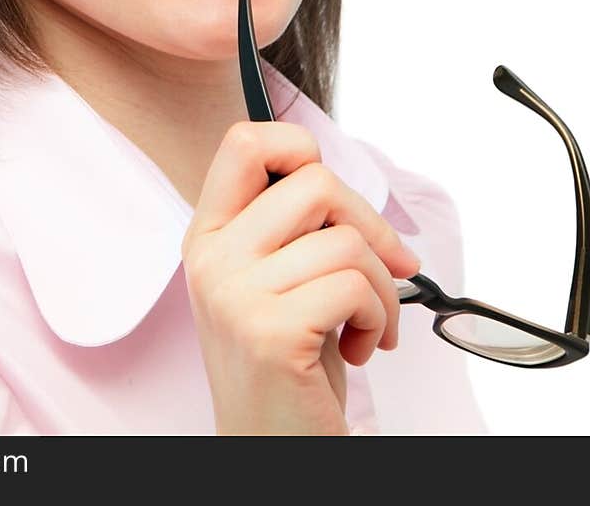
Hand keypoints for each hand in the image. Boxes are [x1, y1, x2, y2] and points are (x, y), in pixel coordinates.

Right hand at [181, 120, 422, 435]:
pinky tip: (360, 345)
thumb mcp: (276, 281)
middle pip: (313, 181)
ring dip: (381, 286)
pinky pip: (354, 287)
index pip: (244, 142)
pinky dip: (378, 317)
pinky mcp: (270, 333)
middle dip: (368, 222)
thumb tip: (355, 195)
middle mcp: (212, 258)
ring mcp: (235, 294)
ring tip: (366, 321)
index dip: (298, 148)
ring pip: (345, 240)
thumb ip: (292, 227)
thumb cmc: (287, 366)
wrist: (273, 448)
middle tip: (381, 266)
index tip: (331, 196)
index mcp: (209, 235)